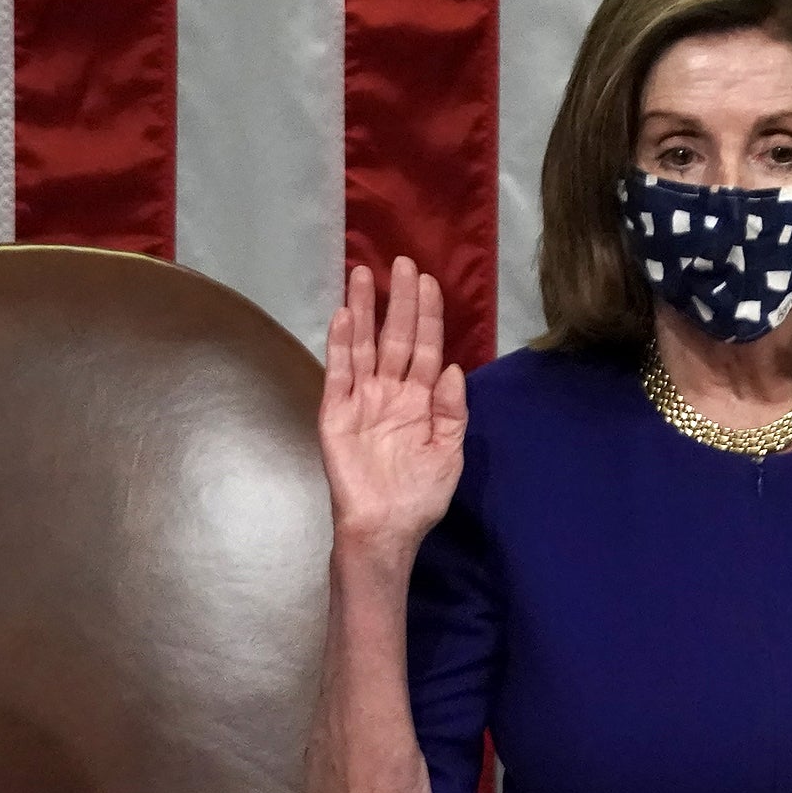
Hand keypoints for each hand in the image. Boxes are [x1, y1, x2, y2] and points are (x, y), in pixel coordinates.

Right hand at [320, 256, 466, 554]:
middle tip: (402, 263)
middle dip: (399, 301)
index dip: (428, 316)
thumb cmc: (419, 496)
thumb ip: (452, 411)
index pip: (426, 348)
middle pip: (396, 337)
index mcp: (420, 400)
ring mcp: (361, 399)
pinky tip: (342, 316)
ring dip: (363, 310)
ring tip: (363, 274)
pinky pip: (338, 373)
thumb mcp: (449, 453)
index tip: (428, 282)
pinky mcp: (335, 413)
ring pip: (363, 345)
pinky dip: (340, 345)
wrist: (386, 529)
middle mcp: (390, 392)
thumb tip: (456, 368)